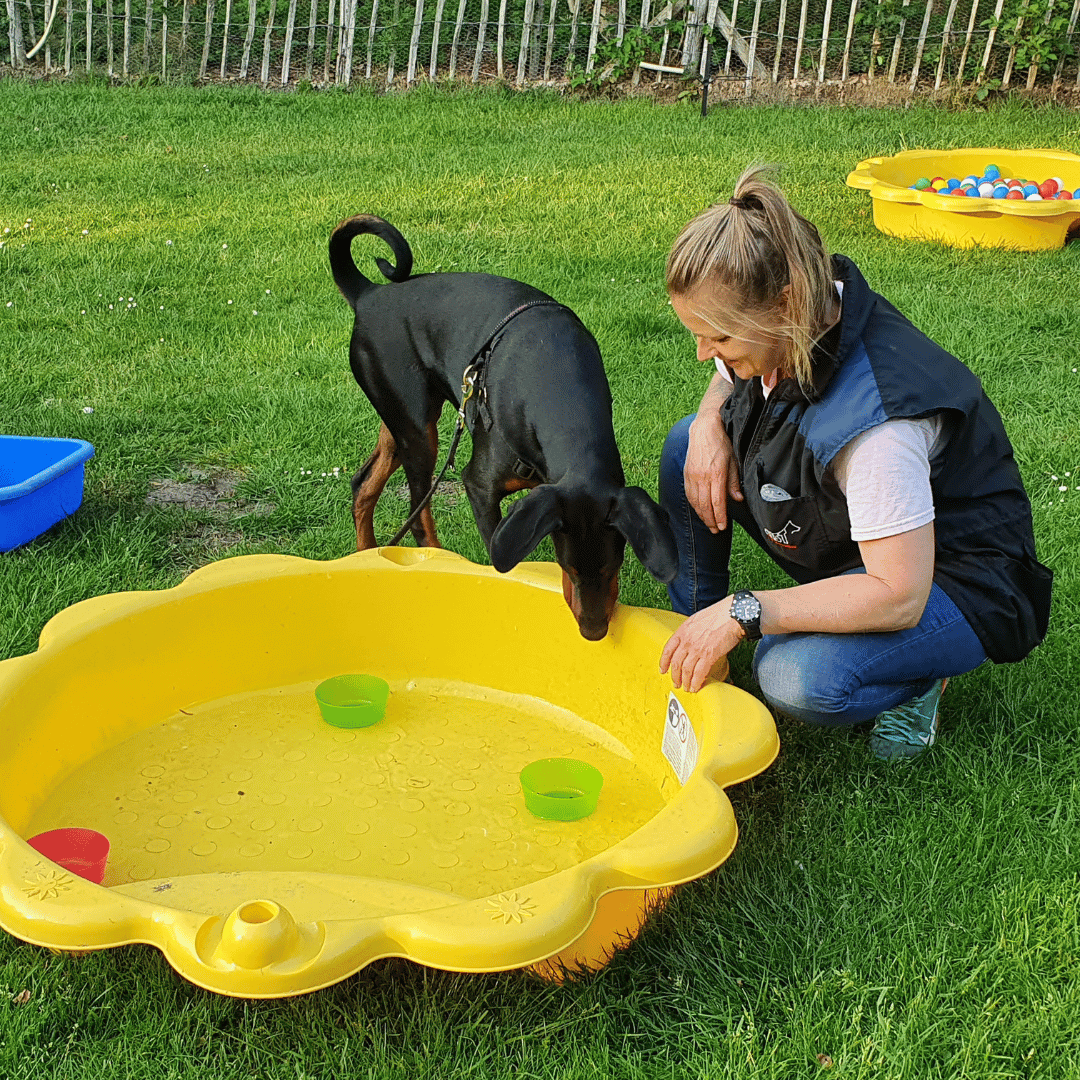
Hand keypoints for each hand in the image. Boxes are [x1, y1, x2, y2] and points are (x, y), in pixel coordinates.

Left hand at [659, 597, 743, 692]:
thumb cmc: (719, 614)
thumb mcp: (697, 620)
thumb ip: (690, 632)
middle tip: (676, 683)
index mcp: (683, 630)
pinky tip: (696, 687)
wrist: (733, 614)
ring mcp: (697, 648)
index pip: (668, 649)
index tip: (663, 670)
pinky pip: (699, 673)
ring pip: (686, 670)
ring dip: (685, 682)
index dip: (663, 662)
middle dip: (674, 676)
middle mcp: (687, 640)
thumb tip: (690, 642)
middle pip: (675, 663)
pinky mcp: (709, 655)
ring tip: (686, 688)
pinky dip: (696, 682)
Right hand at [685, 415, 742, 532]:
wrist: (705, 428)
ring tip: (709, 524)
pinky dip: (694, 505)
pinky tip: (699, 510)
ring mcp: (692, 476)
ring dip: (702, 515)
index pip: (717, 502)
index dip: (720, 517)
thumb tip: (737, 499)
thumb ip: (733, 482)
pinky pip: (689, 494)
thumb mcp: (733, 461)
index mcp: (716, 474)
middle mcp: (702, 477)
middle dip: (710, 520)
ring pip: (695, 502)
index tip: (723, 526)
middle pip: (705, 505)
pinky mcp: (686, 474)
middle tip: (716, 530)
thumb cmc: (721, 443)